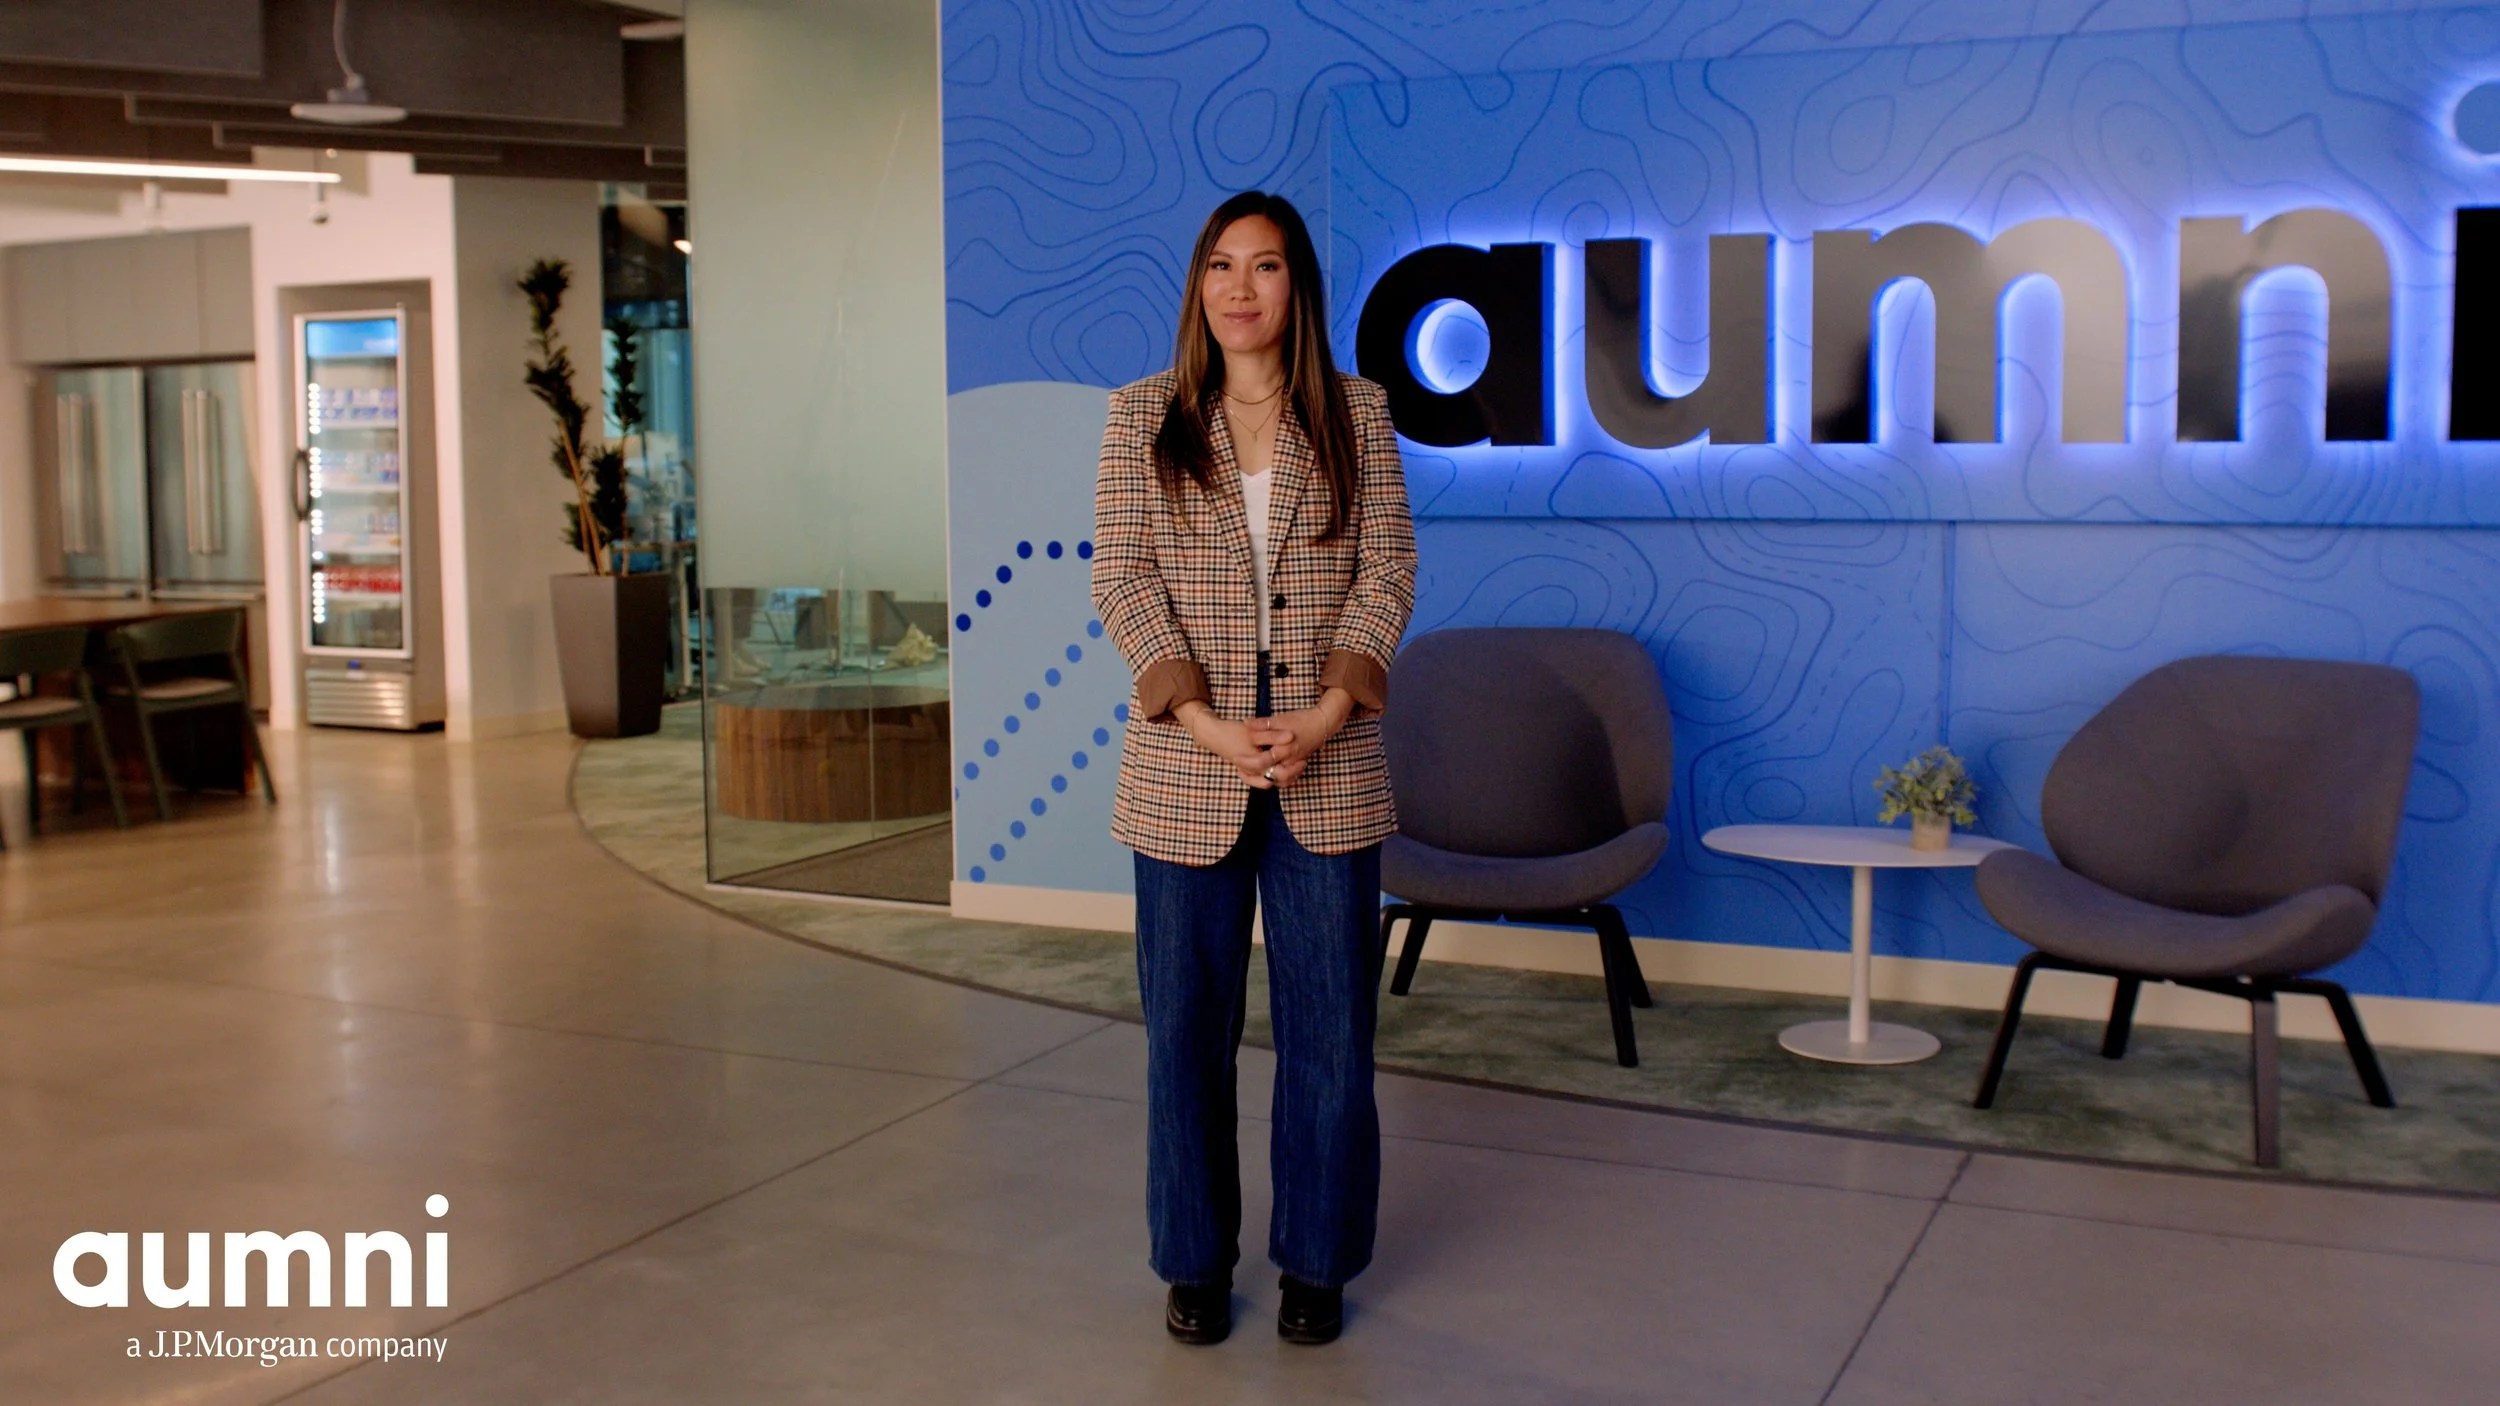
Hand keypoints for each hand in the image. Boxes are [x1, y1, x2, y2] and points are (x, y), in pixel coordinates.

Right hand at [1174, 702, 1295, 787]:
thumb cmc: (1232, 732)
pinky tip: (1285, 766)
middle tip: (1303, 762)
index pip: (1279, 771)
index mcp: (1254, 764)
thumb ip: (1272, 735)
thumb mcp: (1253, 732)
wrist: (1213, 735)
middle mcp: (1252, 772)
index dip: (1293, 766)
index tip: (1303, 758)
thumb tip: (1291, 736)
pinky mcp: (1248, 770)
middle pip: (1277, 780)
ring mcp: (1249, 773)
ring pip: (1271, 781)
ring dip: (1285, 776)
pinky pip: (1265, 779)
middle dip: (1292, 773)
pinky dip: (1276, 775)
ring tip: (1297, 764)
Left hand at [1248, 689, 1354, 788]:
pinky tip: (1264, 773)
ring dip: (1262, 779)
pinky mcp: (1297, 765)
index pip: (1260, 762)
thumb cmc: (1302, 719)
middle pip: (1267, 776)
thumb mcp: (1281, 719)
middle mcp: (1289, 761)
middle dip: (1251, 775)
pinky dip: (1274, 779)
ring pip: (1277, 781)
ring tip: (1247, 772)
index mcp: (1283, 750)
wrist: (1323, 724)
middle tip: (1239, 768)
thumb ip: (1263, 724)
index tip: (1235, 758)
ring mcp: (1294, 765)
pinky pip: (1285, 779)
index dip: (1246, 762)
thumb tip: (1245, 723)